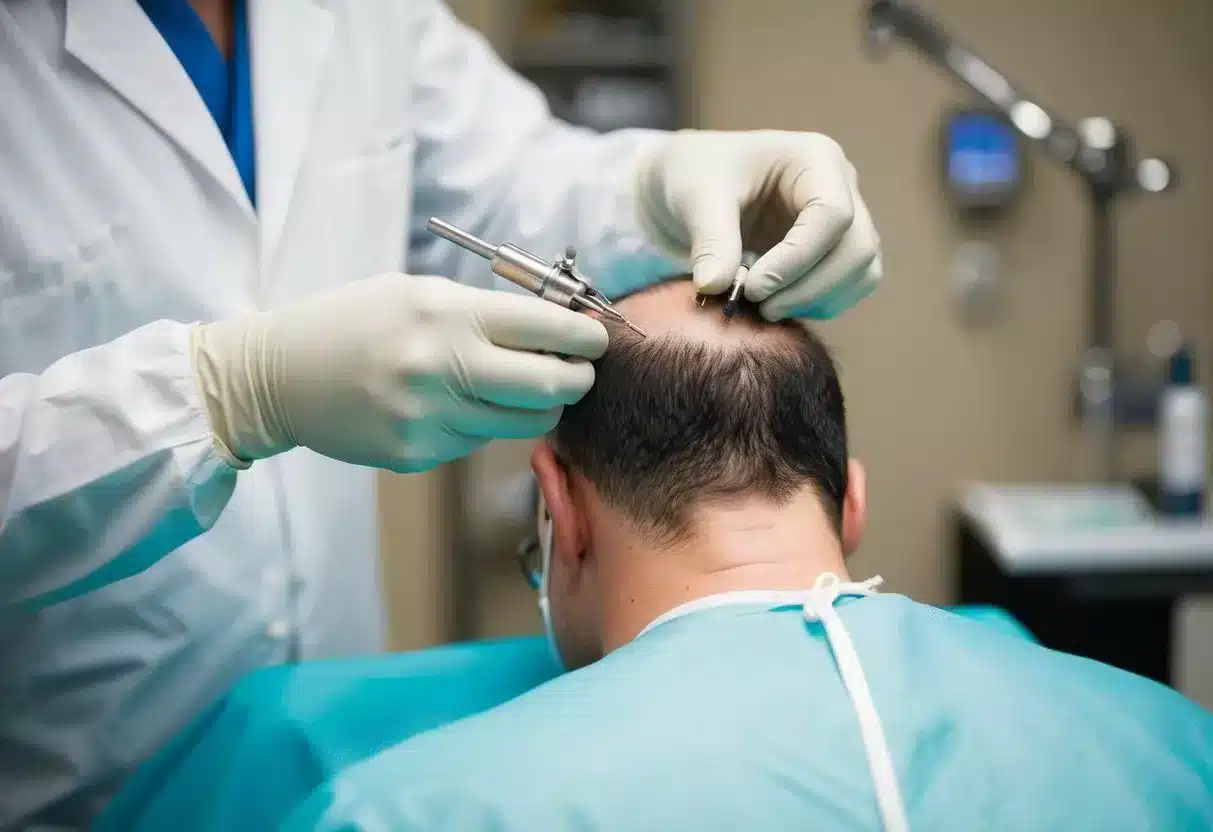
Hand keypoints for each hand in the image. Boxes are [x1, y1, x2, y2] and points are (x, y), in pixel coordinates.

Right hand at [190, 274, 607, 472]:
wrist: (278, 376)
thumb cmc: (352, 321)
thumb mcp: (417, 291)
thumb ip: (486, 311)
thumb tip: (556, 328)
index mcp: (447, 315)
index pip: (548, 330)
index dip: (586, 336)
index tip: (598, 338)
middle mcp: (443, 368)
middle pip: (552, 387)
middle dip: (578, 379)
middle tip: (579, 371)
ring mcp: (430, 419)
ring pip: (522, 424)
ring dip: (536, 407)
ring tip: (519, 386)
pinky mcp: (418, 455)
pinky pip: (479, 441)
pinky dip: (482, 423)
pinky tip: (453, 403)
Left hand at [635, 129, 881, 320]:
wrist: (696, 184)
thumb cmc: (697, 173)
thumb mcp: (696, 196)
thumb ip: (710, 240)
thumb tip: (715, 288)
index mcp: (815, 158)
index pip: (833, 214)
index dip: (797, 259)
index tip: (751, 287)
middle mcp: (841, 186)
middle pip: (857, 248)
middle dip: (809, 287)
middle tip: (758, 306)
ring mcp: (846, 219)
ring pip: (862, 272)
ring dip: (817, 301)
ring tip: (764, 308)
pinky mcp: (837, 250)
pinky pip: (849, 287)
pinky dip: (818, 305)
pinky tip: (776, 305)